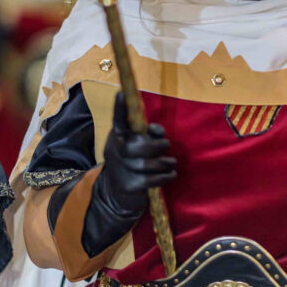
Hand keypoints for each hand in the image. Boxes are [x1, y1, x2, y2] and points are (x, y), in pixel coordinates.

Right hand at [82, 92, 176, 255]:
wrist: (115, 193)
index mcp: (118, 137)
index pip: (118, 120)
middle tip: (166, 146)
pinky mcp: (129, 186)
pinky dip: (166, 176)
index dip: (119, 107)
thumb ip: (146, 134)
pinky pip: (153, 180)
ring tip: (171, 163)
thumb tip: (157, 132)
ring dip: (165, 162)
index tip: (121, 93)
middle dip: (158, 146)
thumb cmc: (131, 162)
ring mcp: (120, 169)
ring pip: (148, 164)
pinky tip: (171, 174)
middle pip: (138, 146)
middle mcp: (115, 151)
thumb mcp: (135, 145)